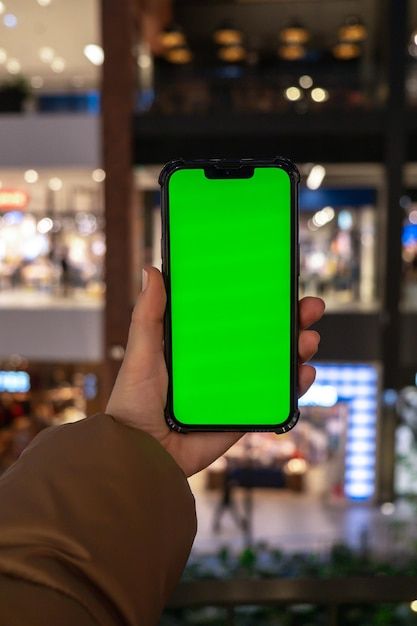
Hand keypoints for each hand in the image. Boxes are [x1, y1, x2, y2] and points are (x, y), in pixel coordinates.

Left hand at [106, 267, 324, 476]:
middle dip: (292, 322)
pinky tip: (305, 373)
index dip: (260, 300)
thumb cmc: (134, 400)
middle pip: (264, 338)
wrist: (141, 452)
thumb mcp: (141, 351)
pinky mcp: (243, 416)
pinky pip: (275, 401)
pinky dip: (295, 387)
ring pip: (276, 367)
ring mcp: (236, 391)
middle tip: (309, 307)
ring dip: (299, 351)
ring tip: (309, 340)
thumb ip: (149, 315)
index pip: (237, 316)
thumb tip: (152, 269)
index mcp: (200, 345)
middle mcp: (222, 365)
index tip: (280, 282)